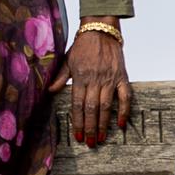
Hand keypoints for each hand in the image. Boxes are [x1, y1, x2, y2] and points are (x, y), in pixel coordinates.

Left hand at [53, 29, 130, 147]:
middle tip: (90, 143)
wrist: (101, 31)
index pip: (77, 104)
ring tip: (101, 138)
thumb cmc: (82, 47)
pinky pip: (125, 96)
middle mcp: (94, 79)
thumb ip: (60, 77)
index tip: (78, 135)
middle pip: (91, 108)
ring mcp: (109, 79)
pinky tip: (121, 124)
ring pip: (106, 105)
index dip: (78, 121)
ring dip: (104, 124)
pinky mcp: (122, 77)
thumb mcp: (67, 60)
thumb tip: (49, 91)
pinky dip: (124, 110)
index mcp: (80, 77)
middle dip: (90, 127)